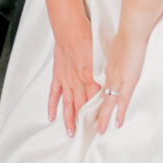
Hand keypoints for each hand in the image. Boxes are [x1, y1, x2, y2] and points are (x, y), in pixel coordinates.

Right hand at [47, 11, 100, 135]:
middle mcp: (78, 81)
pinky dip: (53, 106)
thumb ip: (105, 72)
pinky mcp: (58, 75)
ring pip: (68, 104)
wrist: (69, 27)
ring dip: (70, 119)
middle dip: (86, 121)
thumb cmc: (87, 36)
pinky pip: (54, 94)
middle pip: (82, 106)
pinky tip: (52, 116)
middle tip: (89, 135)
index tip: (103, 125)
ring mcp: (66, 79)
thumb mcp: (102, 55)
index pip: (97, 100)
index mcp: (91, 77)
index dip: (100, 113)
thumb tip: (109, 85)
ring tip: (71, 133)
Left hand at [93, 22, 148, 135]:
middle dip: (94, 112)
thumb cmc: (127, 36)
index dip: (95, 98)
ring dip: (103, 117)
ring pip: (107, 103)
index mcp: (108, 69)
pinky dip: (119, 113)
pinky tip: (116, 123)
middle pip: (99, 98)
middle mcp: (110, 76)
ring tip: (100, 129)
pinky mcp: (127, 82)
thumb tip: (118, 58)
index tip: (90, 107)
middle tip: (88, 124)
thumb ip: (117, 57)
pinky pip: (121, 102)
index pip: (99, 88)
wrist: (131, 32)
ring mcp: (117, 80)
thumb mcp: (117, 48)